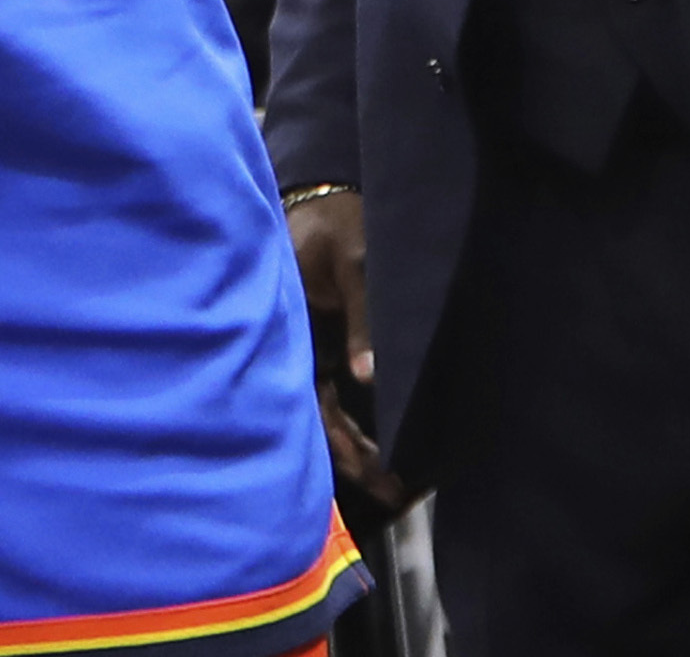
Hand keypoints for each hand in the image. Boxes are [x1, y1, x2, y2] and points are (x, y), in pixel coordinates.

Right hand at [285, 185, 399, 506]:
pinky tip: (384, 437)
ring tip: (398, 481)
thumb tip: (364, 377)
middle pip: (320, 424)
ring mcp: (307, 353)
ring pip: (329, 414)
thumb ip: (360, 317)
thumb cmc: (333, 223)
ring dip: (358, 446)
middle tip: (399, 494)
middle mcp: (294, 355)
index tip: (380, 476)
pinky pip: (336, 393)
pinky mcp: (321, 345)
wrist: (323, 194)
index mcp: (289, 338)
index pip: (313, 409)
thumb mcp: (354, 261)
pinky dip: (359, 419)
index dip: (343, 448)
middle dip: (356, 461)